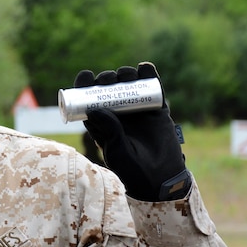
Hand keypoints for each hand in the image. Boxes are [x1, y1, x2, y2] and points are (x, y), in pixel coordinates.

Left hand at [74, 62, 189, 200]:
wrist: (160, 178)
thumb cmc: (132, 169)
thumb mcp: (116, 150)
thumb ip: (109, 131)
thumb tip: (94, 108)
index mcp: (101, 123)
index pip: (89, 99)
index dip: (85, 85)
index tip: (86, 76)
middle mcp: (117, 114)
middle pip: (109, 88)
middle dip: (107, 78)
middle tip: (109, 79)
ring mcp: (137, 110)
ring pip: (129, 84)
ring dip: (125, 74)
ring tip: (126, 75)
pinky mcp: (156, 109)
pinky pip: (153, 87)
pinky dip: (148, 74)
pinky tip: (144, 67)